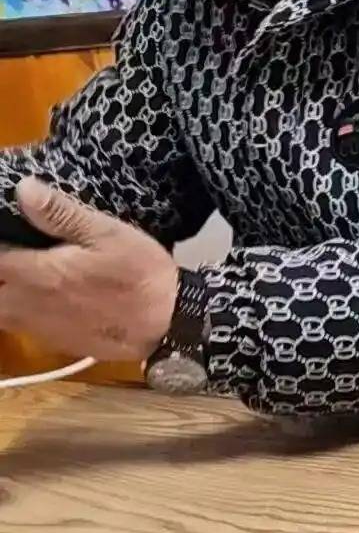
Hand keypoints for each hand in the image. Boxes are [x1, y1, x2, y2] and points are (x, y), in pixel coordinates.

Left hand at [0, 179, 177, 363]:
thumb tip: (22, 189)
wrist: (169, 326)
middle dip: (1, 276)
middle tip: (15, 258)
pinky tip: (42, 299)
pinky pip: (23, 327)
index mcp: (37, 274)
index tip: (8, 236)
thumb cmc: (139, 274)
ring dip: (6, 295)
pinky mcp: (57, 342)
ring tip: (25, 277)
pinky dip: (21, 313)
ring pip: (2, 314)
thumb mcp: (107, 233)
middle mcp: (30, 305)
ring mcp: (42, 328)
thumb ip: (60, 213)